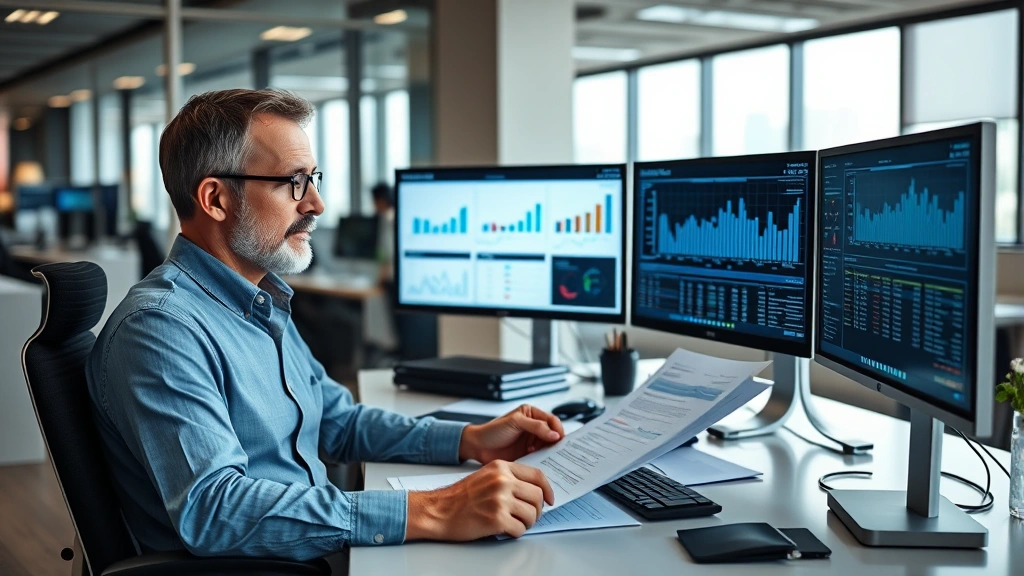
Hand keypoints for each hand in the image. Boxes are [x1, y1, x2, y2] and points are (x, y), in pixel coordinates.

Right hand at [406, 460, 553, 540]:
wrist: (439, 510)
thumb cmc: (460, 497)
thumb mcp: (486, 476)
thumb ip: (508, 478)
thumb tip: (533, 490)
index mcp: (501, 467)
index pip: (537, 475)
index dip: (547, 490)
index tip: (549, 500)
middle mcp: (503, 481)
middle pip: (538, 496)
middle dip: (537, 510)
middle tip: (529, 516)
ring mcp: (500, 499)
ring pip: (532, 514)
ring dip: (527, 523)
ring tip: (515, 523)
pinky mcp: (496, 519)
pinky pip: (520, 529)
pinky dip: (516, 533)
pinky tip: (505, 530)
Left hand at [458, 404, 564, 463]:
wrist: (478, 447)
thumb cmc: (493, 430)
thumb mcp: (515, 422)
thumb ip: (536, 426)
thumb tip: (555, 435)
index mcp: (532, 414)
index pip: (552, 420)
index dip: (558, 429)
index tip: (559, 439)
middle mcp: (534, 427)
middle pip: (553, 434)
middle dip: (557, 442)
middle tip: (560, 451)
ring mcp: (532, 442)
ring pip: (549, 447)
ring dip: (551, 452)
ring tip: (550, 458)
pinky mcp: (529, 455)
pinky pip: (542, 457)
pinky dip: (544, 460)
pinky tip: (542, 463)